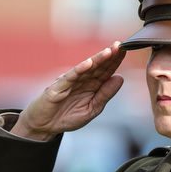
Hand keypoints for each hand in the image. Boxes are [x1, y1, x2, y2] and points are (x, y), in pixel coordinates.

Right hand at [12, 41, 126, 140]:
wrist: (45, 126)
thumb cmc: (67, 116)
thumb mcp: (92, 109)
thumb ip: (105, 94)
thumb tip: (120, 78)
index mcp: (92, 85)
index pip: (106, 71)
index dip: (116, 61)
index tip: (126, 50)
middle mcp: (82, 80)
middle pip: (98, 66)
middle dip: (109, 56)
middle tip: (120, 45)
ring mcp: (70, 82)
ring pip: (86, 68)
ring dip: (97, 59)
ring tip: (109, 51)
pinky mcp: (57, 87)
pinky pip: (69, 77)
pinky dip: (79, 70)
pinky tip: (88, 63)